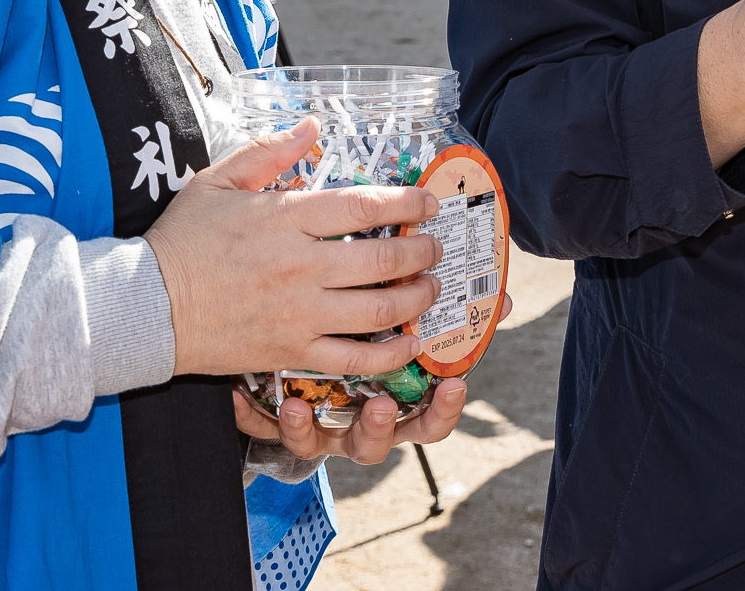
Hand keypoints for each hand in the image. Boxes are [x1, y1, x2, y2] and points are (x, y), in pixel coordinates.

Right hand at [145, 120, 440, 378]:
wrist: (146, 307)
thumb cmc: (182, 240)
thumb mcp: (217, 180)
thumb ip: (268, 150)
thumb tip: (312, 123)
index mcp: (285, 218)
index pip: (364, 205)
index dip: (407, 203)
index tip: (428, 203)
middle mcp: (301, 266)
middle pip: (384, 257)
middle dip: (423, 251)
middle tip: (435, 246)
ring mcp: (299, 313)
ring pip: (380, 308)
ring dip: (417, 297)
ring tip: (431, 287)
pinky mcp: (291, 352)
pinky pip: (355, 359)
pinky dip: (391, 353)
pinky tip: (410, 343)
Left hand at [226, 296, 510, 466]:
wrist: (307, 366)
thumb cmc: (371, 346)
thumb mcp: (411, 333)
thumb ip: (455, 320)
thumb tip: (504, 300)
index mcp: (398, 406)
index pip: (430, 422)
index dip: (444, 409)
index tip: (454, 385)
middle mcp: (359, 425)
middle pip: (375, 443)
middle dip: (377, 426)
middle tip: (380, 402)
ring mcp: (320, 427)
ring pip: (317, 445)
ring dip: (309, 430)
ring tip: (299, 406)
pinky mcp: (280, 422)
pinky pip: (266, 428)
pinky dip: (255, 415)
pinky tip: (240, 395)